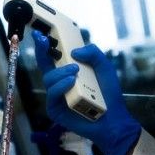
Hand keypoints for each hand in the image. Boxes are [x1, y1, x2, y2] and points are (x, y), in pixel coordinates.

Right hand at [33, 30, 140, 154]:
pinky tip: (71, 82)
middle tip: (45, 41)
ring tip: (75, 72)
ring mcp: (57, 97)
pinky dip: (61, 86)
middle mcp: (60, 83)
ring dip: (60, 72)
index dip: (45, 45)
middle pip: (44, 65)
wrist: (114, 119)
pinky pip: (52, 94)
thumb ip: (93, 53)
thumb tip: (74, 51)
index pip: (53, 57)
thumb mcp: (104, 68)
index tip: (40, 34)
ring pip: (49, 79)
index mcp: (69, 72)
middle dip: (42, 52)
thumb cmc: (109, 95)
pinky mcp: (55, 110)